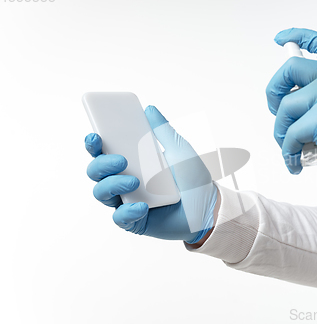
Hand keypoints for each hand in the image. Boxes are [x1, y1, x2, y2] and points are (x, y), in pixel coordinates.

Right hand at [85, 105, 218, 243]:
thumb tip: (149, 109)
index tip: (95, 136)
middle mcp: (124, 180)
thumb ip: (162, 130)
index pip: (104, 151)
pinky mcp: (134, 221)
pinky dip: (128, 211)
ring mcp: (128, 201)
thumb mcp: (180, 150)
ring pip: (102, 193)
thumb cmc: (193, 178)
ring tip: (134, 182)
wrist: (209, 206)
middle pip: (96, 171)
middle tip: (121, 160)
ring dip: (113, 184)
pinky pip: (119, 218)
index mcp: (132, 161)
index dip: (94, 144)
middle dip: (101, 164)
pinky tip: (143, 207)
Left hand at [266, 28, 316, 195]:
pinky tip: (298, 161)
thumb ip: (313, 99)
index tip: (281, 38)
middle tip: (276, 111)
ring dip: (281, 133)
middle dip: (273, 91)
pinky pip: (290, 133)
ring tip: (294, 148)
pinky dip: (289, 152)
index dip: (299, 36)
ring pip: (285, 106)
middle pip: (290, 68)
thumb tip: (280, 98)